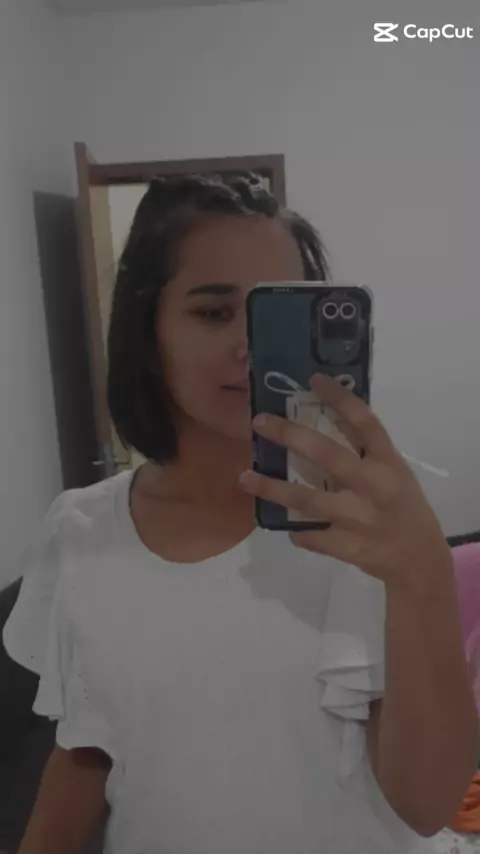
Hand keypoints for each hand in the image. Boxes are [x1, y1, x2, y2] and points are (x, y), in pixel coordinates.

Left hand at [239, 373, 451, 595]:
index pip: (364, 422)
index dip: (339, 398)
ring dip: (271, 488)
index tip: (313, 379)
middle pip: (326, 454)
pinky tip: (282, 521)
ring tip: (244, 476)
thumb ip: (365, 451)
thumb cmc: (403, 506)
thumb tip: (324, 418)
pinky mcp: (347, 547)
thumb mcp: (394, 472)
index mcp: (388, 463)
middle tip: (259, 422)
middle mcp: (373, 486)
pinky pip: (309, 535)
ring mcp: (358, 519)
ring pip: (306, 499)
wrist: (419, 558)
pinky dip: (293, 527)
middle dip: (289, 435)